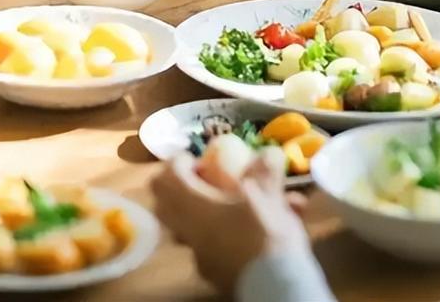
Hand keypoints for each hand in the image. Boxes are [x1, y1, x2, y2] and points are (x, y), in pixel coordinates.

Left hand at [151, 153, 311, 295]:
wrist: (273, 289)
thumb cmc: (264, 234)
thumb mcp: (269, 193)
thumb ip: (265, 169)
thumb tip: (269, 151)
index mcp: (193, 206)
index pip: (166, 177)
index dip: (179, 161)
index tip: (200, 158)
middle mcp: (189, 231)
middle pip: (167, 204)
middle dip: (183, 188)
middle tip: (208, 180)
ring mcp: (199, 255)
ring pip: (191, 226)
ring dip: (209, 211)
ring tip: (241, 205)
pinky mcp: (214, 272)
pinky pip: (214, 245)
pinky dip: (229, 234)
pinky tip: (258, 233)